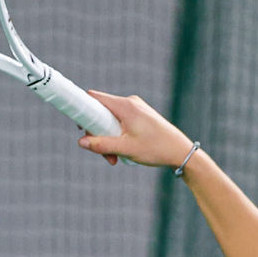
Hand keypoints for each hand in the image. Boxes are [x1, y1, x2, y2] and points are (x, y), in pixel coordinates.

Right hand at [76, 90, 195, 166]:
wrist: (180, 152)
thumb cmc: (156, 148)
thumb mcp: (125, 149)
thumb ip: (101, 145)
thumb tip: (81, 142)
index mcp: (125, 106)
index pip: (94, 98)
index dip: (82, 109)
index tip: (77, 124)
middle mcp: (130, 103)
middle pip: (100, 112)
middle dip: (97, 134)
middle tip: (103, 153)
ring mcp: (135, 109)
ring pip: (110, 120)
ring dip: (107, 139)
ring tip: (115, 158)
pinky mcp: (139, 116)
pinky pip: (120, 123)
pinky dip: (117, 137)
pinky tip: (122, 152)